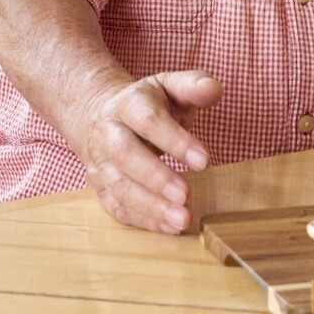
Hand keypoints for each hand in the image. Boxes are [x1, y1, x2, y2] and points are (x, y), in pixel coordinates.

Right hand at [55, 70, 221, 234]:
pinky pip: (117, 207)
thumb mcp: (169, 87)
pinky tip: (169, 227)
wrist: (99, 115)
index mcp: (127, 104)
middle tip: (186, 194)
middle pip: (124, 154)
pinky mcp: (100, 187)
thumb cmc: (146, 105)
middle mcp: (107, 132)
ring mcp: (100, 162)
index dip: (175, 140)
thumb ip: (193, 86)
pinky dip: (143, 220)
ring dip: (150, 206)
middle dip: (155, 177)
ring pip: (118, 186)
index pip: (148, 120)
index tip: (204, 160)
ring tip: (182, 219)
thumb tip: (214, 88)